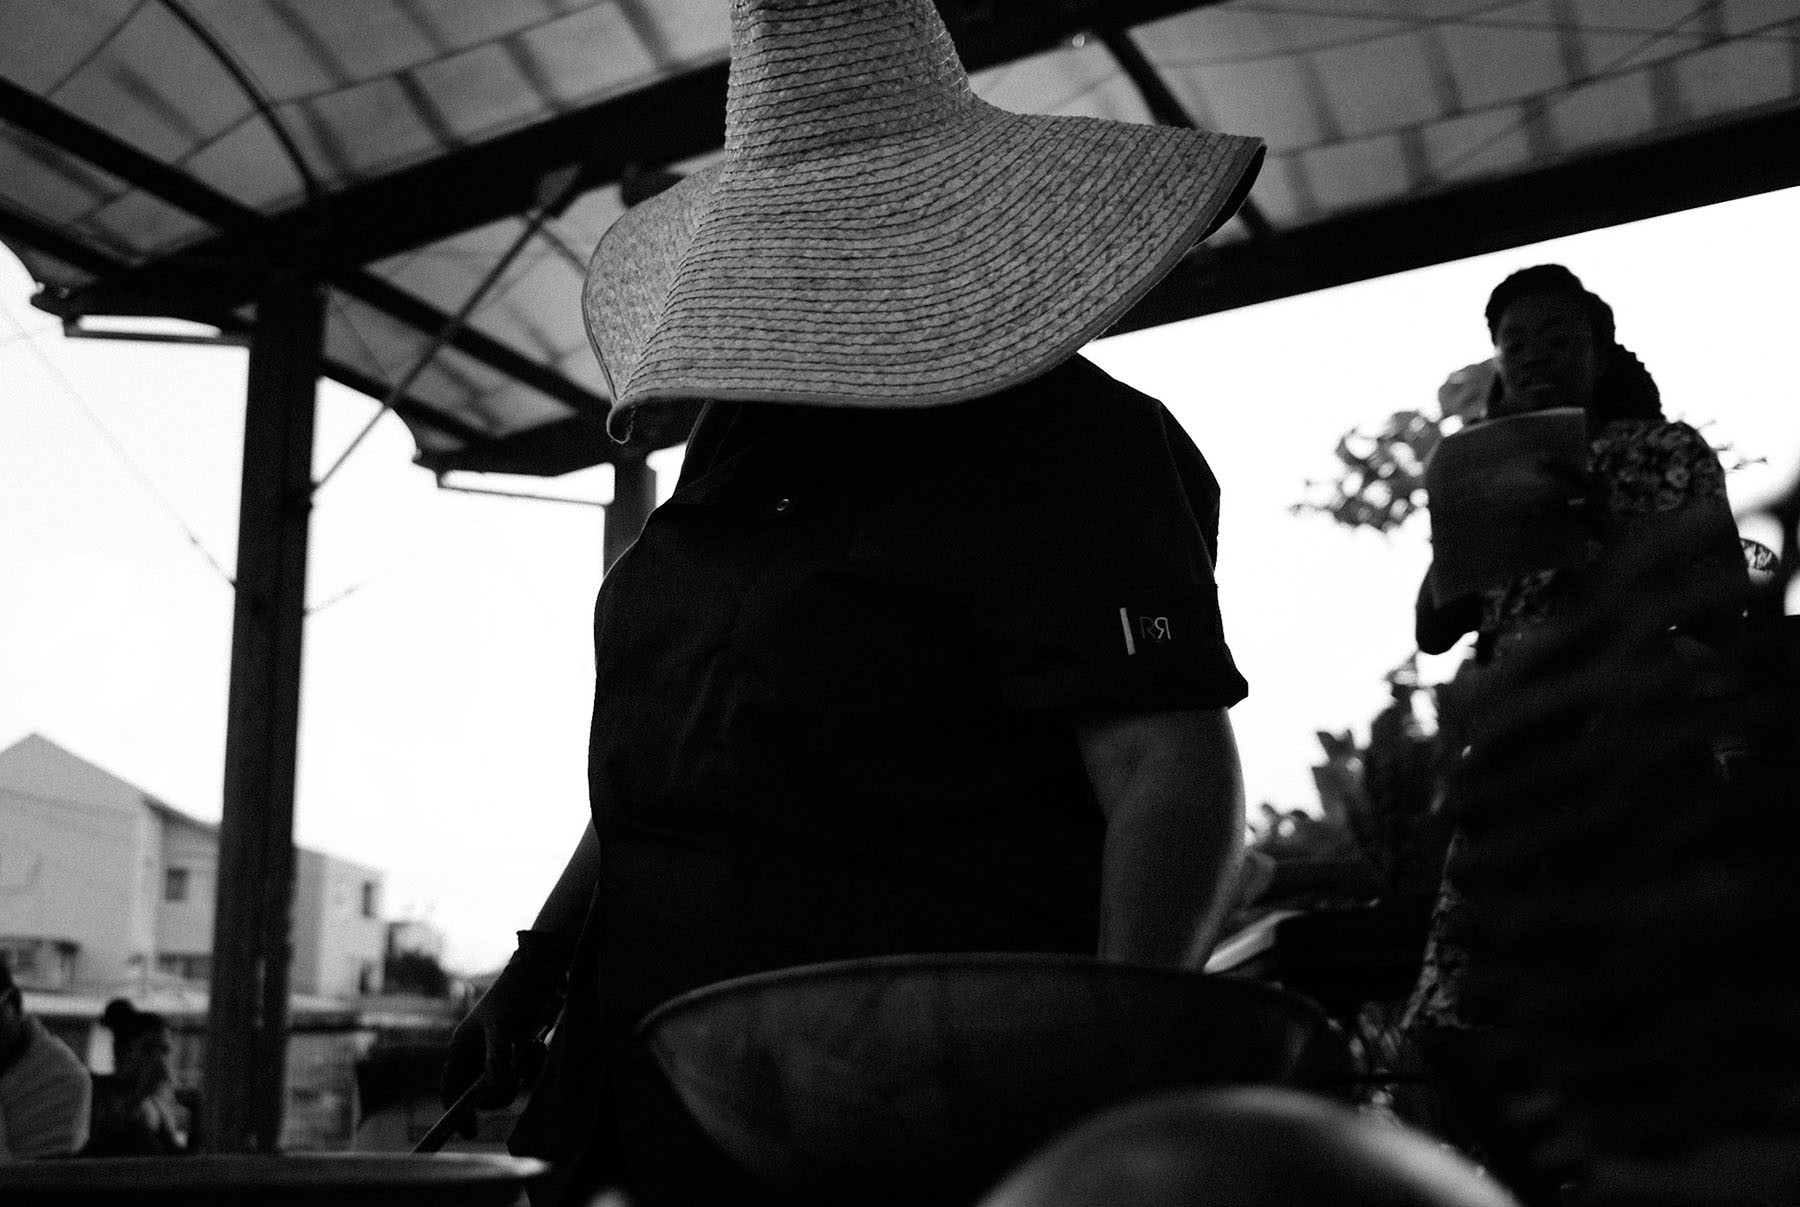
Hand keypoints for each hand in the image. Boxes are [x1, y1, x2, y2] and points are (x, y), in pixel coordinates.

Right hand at [439, 930, 572, 1136]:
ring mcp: (498, 1053)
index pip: (451, 1088)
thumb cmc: (516, 994)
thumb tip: (494, 1088)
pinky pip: (524, 1073)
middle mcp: (477, 1053)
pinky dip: (533, 1063)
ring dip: (522, 1072)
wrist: (542, 973)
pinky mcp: (518, 1051)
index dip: (458, 1112)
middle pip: (480, 1093)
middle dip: (500, 1091)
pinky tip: (538, 1043)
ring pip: (506, 1084)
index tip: (471, 1132)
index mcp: (462, 1047)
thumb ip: (496, 1058)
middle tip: (514, 1082)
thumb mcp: (503, 1026)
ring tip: (530, 1046)